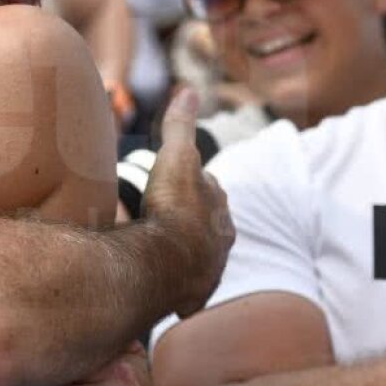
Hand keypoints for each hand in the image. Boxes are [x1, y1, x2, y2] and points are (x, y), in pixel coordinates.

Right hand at [141, 88, 234, 317]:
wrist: (169, 261)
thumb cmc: (174, 208)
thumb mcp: (176, 157)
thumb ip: (180, 125)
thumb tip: (188, 90)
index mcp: (217, 207)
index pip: (210, 189)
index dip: (196, 183)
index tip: (181, 181)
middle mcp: (220, 240)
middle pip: (209, 225)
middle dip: (195, 221)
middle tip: (171, 218)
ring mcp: (208, 269)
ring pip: (201, 259)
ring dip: (186, 256)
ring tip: (166, 254)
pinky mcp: (192, 295)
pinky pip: (187, 293)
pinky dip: (179, 292)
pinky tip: (167, 293)